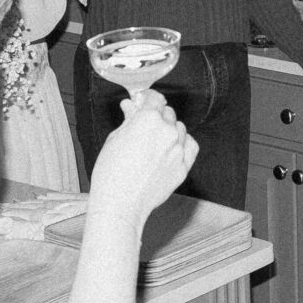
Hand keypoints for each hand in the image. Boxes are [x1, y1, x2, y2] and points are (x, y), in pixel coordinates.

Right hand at [87, 90, 197, 219]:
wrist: (120, 204)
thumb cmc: (111, 174)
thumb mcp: (114, 139)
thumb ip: (128, 120)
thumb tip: (130, 106)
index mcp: (148, 119)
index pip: (155, 99)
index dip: (148, 99)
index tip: (144, 101)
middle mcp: (167, 131)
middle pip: (168, 113)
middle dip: (157, 115)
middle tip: (145, 124)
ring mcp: (178, 149)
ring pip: (180, 128)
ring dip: (170, 129)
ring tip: (155, 141)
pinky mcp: (184, 166)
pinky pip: (190, 146)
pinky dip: (183, 143)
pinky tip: (172, 147)